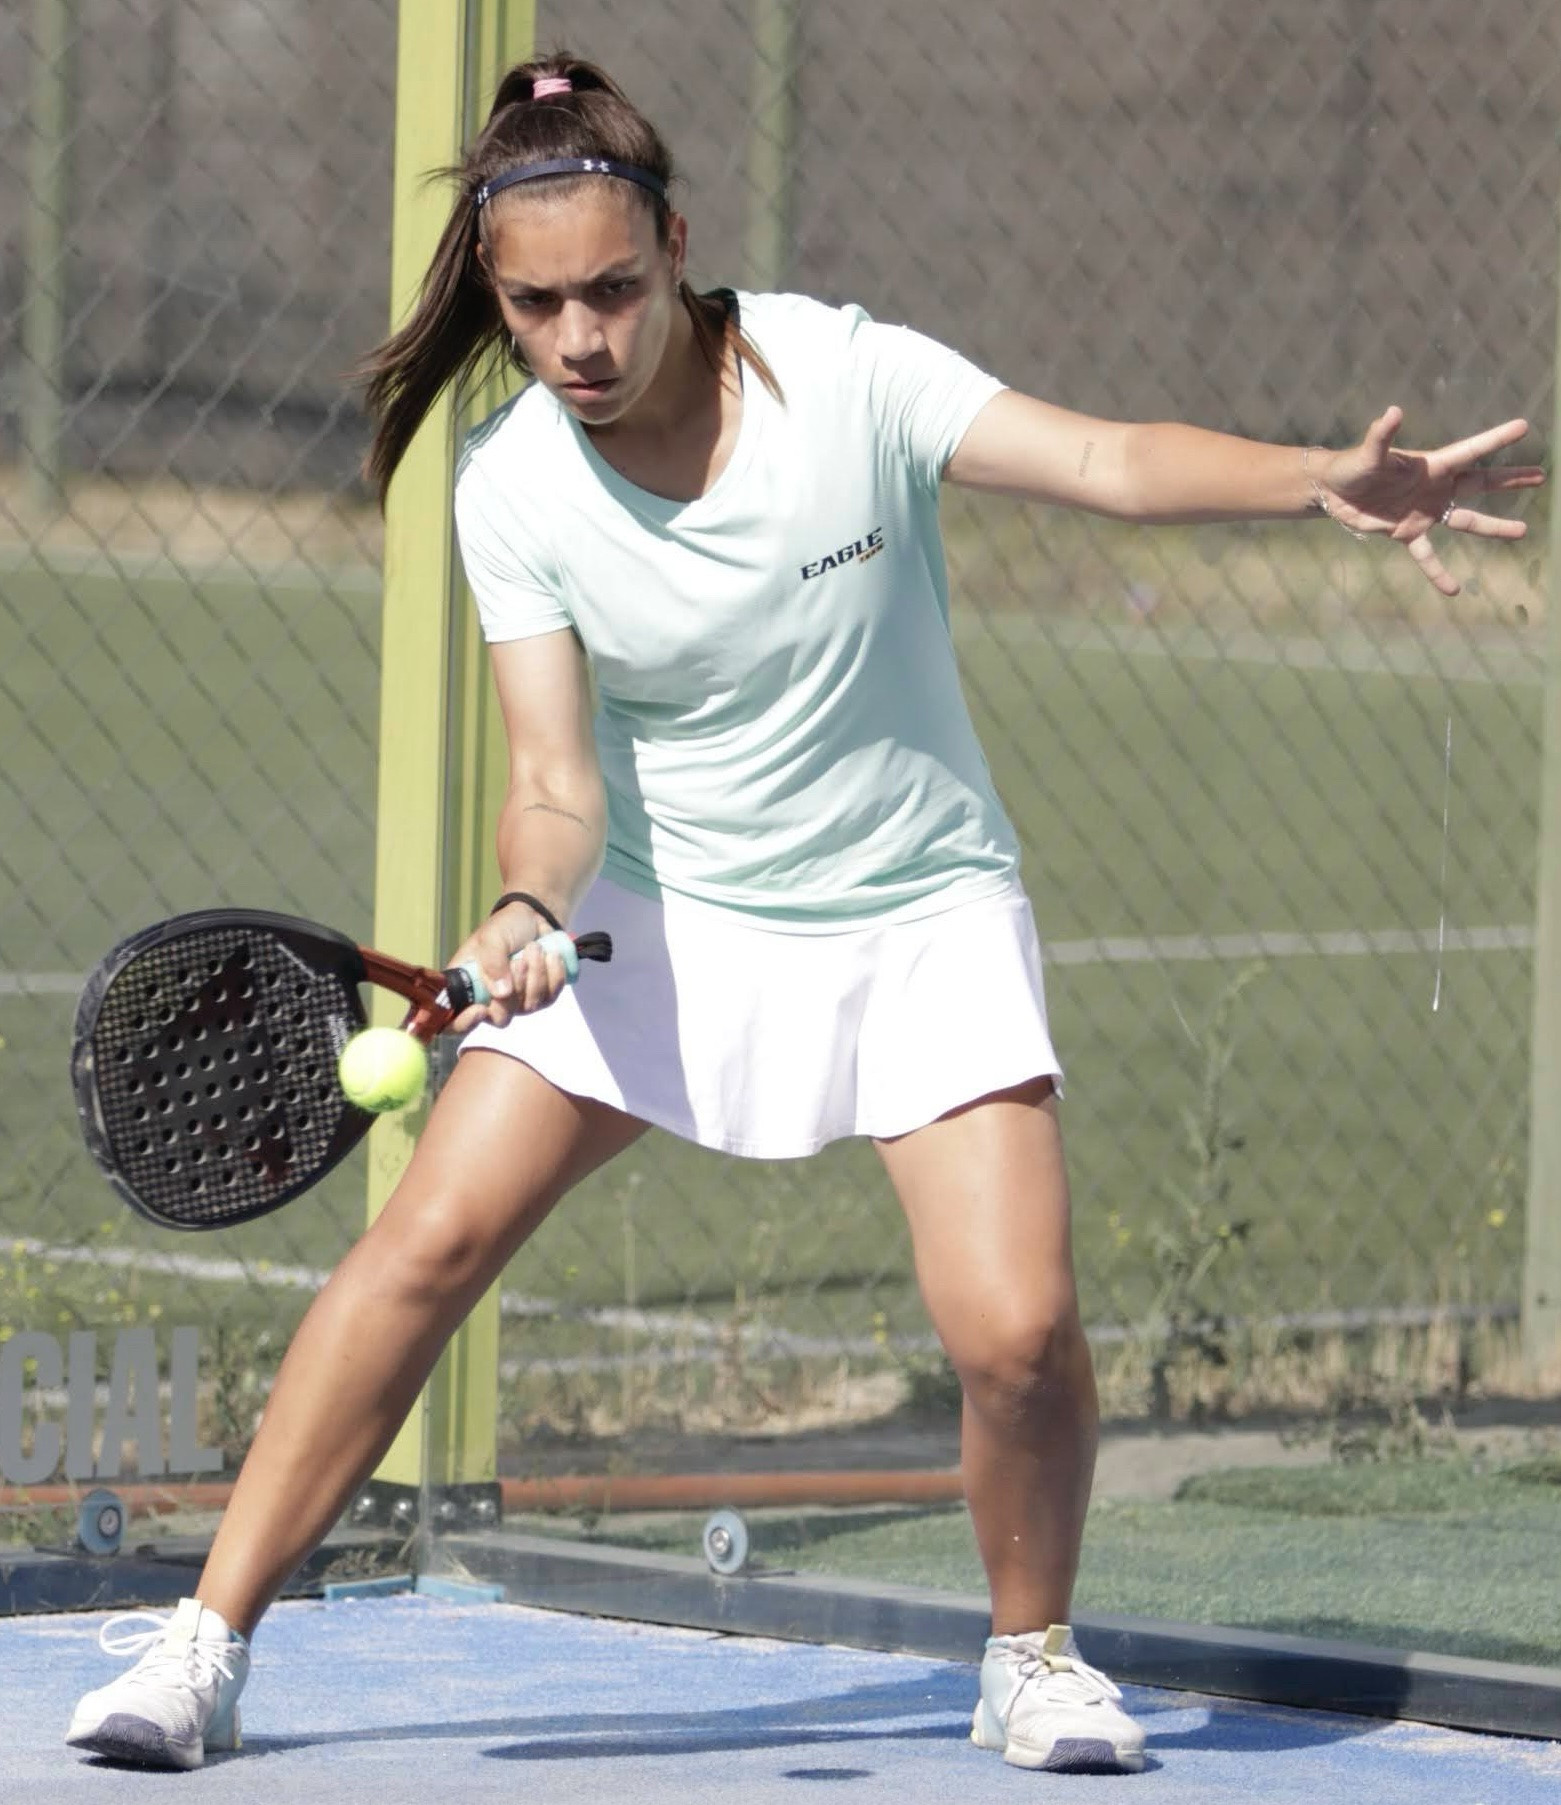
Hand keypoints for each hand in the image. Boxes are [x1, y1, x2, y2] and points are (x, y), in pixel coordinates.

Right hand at [446, 902, 571, 1030]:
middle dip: (515, 988)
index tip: (480, 1009)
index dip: (464, 1023)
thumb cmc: (505, 927)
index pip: (456, 1021)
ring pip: (529, 1007)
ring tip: (535, 948)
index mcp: (467, 986)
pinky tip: (551, 956)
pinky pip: (550, 998)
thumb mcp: (492, 937)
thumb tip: (501, 993)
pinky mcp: (540, 997)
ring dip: (536, 974)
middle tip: (520, 961)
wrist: (535, 918)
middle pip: (500, 1018)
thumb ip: (492, 962)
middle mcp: (489, 1000)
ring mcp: (517, 1002)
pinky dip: (554, 975)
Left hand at [1311, 407, 1544, 596]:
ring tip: (1522, 532)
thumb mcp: (1368, 453)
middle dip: (1510, 480)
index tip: (1524, 427)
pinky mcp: (1407, 533)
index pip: (1470, 451)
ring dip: (1493, 528)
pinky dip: (1438, 572)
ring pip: (1466, 520)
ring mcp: (1425, 511)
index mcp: (1431, 464)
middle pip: (1480, 483)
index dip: (1496, 439)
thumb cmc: (1352, 465)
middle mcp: (1435, 487)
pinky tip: (1454, 590)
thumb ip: (1381, 436)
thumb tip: (1393, 412)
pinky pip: (1428, 555)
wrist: (1333, 491)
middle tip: (1541, 475)